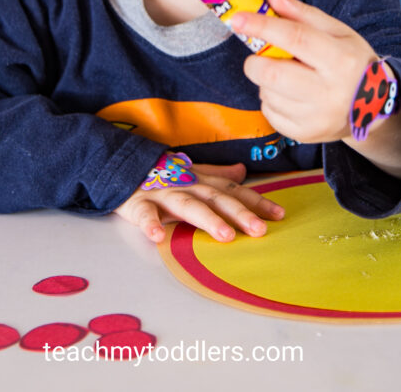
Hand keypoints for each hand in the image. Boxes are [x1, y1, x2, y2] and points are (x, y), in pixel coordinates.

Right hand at [114, 161, 284, 243]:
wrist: (121, 164)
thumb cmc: (162, 173)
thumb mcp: (191, 172)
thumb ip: (217, 174)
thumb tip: (243, 172)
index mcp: (201, 181)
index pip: (233, 191)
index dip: (256, 202)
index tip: (279, 215)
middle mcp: (187, 186)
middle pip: (216, 199)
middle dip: (239, 213)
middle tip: (259, 230)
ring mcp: (163, 194)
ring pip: (187, 205)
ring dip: (206, 219)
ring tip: (224, 235)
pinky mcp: (138, 203)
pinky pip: (144, 214)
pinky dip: (150, 224)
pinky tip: (157, 236)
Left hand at [232, 0, 378, 144]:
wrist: (374, 107)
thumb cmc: (351, 62)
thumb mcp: (337, 32)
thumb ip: (301, 13)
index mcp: (341, 60)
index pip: (295, 38)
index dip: (262, 26)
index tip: (238, 18)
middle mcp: (330, 93)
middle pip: (273, 74)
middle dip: (256, 61)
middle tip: (262, 55)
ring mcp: (317, 118)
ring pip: (267, 93)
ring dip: (265, 80)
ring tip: (286, 74)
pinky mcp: (305, 134)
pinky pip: (269, 112)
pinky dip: (270, 98)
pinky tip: (289, 93)